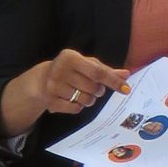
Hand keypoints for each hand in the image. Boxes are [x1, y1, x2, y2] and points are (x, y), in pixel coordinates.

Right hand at [0, 47, 131, 139]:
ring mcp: (53, 87)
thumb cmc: (70, 70)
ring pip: (86, 100)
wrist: (41, 80)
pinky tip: (71, 98)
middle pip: (94, 88)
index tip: (126, 89)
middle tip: (93, 87)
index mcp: (70, 57)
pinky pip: (76, 109)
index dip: (113, 81)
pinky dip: (79, 106)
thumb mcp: (86, 64)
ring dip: (89, 99)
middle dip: (99, 90)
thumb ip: (106, 70)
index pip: (98, 72)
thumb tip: (126, 74)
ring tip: (81, 92)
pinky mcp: (51, 102)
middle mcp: (60, 70)